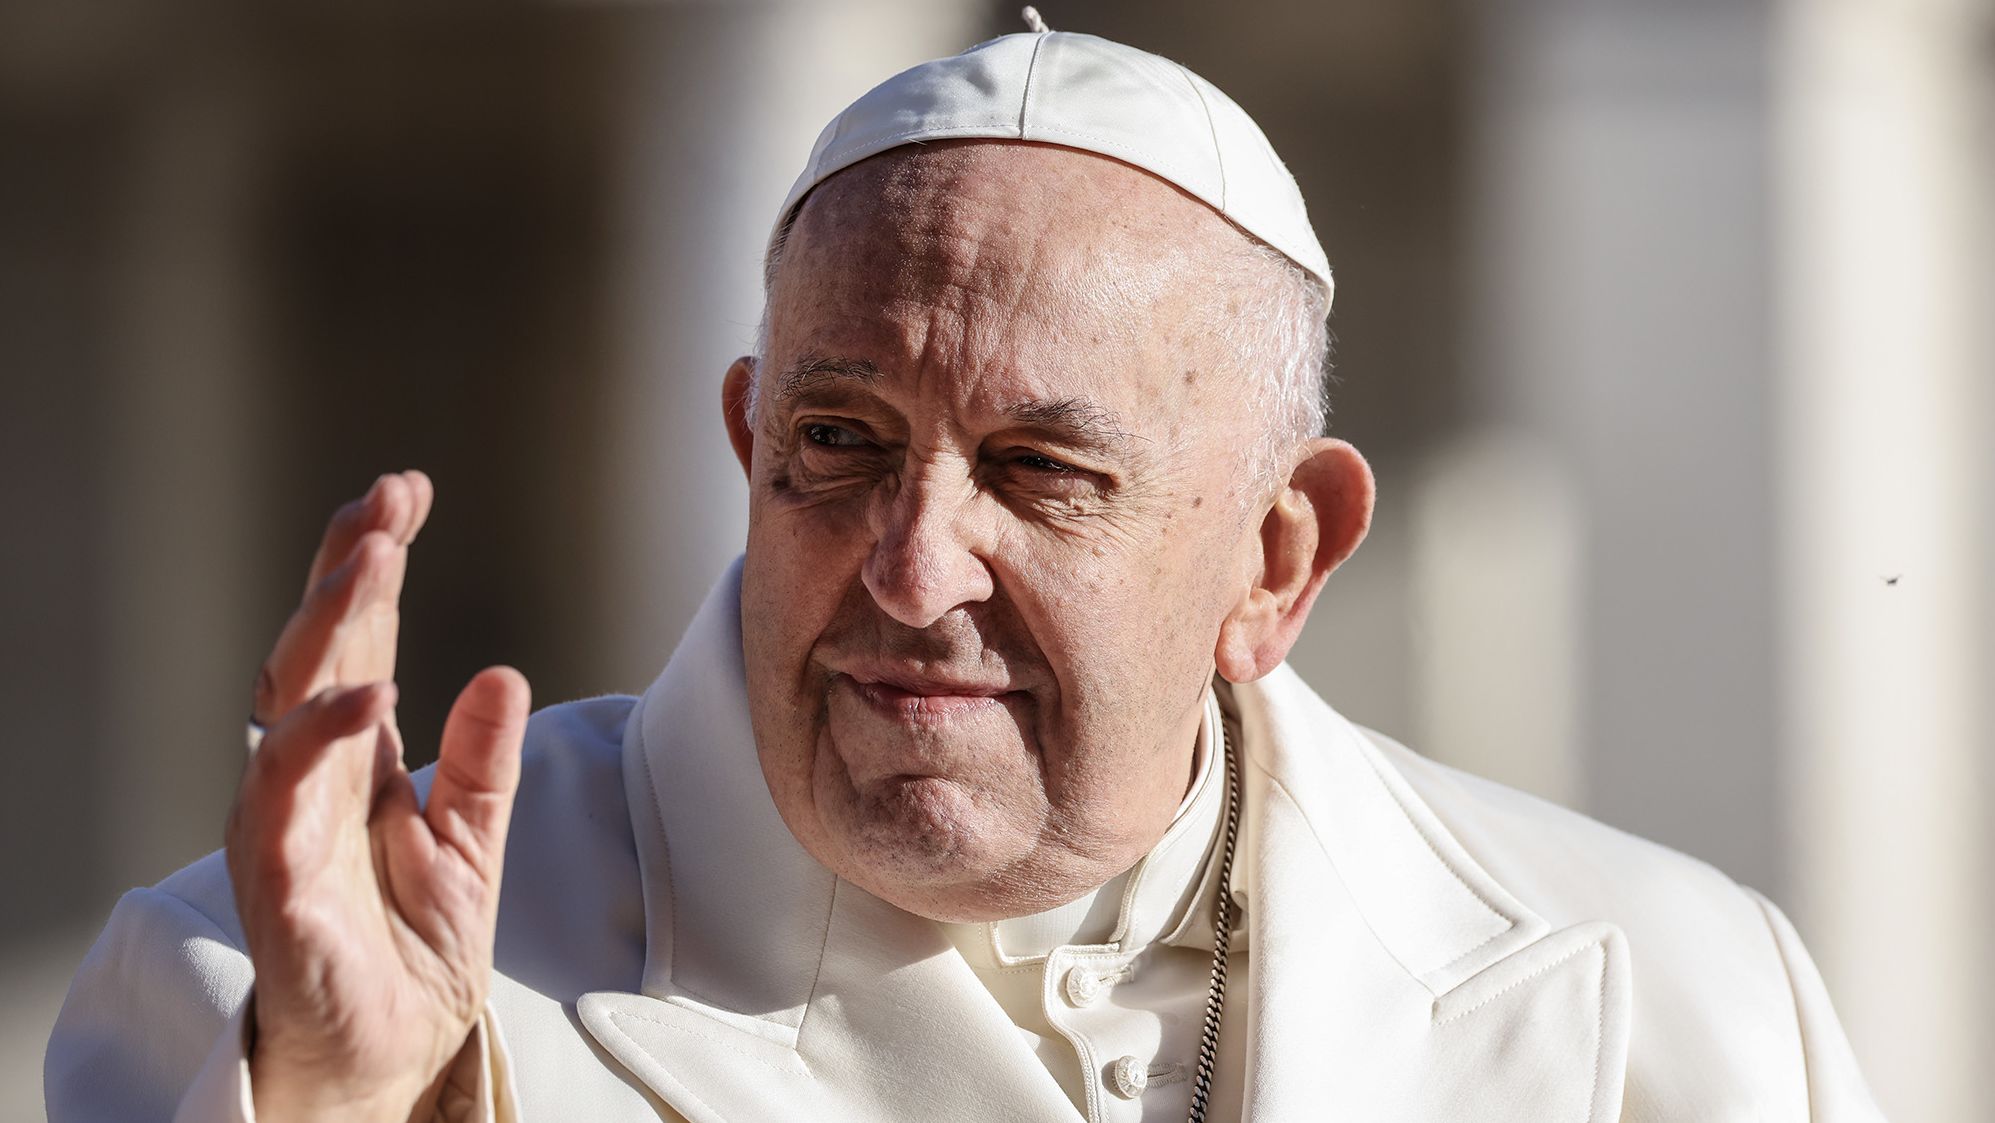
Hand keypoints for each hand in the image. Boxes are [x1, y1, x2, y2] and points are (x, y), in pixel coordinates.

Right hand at [225, 471, 529, 1121]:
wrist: (391, 1053)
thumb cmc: (412, 948)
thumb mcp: (473, 841)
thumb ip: (485, 763)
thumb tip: (501, 675)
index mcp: (353, 759)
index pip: (356, 640)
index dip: (372, 562)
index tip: (406, 490)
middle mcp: (309, 779)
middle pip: (315, 654)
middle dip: (346, 570)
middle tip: (384, 503)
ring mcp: (287, 826)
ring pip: (288, 707)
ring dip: (328, 630)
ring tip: (372, 563)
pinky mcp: (282, 886)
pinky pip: (286, 804)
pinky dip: (320, 744)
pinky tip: (367, 698)